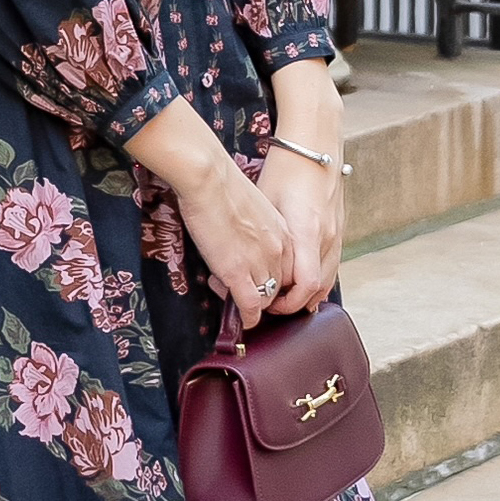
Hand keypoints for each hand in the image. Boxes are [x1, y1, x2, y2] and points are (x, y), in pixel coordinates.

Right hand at [174, 153, 294, 326]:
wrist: (209, 180)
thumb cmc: (222, 186)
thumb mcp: (253, 209)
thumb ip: (256, 229)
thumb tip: (243, 241)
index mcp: (284, 232)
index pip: (290, 269)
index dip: (274, 279)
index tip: (261, 281)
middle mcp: (279, 250)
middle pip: (281, 286)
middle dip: (264, 294)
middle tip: (243, 291)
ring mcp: (260, 263)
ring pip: (267, 298)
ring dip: (252, 304)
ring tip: (234, 299)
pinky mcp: (238, 272)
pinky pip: (250, 306)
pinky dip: (248, 317)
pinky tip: (242, 320)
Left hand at [253, 140, 342, 315]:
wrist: (314, 144)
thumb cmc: (286, 169)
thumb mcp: (267, 202)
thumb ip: (264, 238)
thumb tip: (245, 263)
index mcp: (307, 231)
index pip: (305, 284)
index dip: (287, 302)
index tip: (267, 304)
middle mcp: (326, 237)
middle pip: (317, 288)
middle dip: (294, 303)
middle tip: (271, 304)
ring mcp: (336, 233)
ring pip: (327, 279)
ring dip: (307, 294)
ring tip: (285, 298)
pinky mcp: (338, 228)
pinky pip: (331, 265)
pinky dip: (318, 279)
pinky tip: (302, 281)